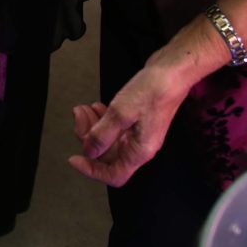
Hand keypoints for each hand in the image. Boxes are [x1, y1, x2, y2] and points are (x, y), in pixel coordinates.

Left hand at [67, 61, 188, 186]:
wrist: (173, 71)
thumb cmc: (152, 91)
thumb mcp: (121, 112)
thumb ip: (102, 135)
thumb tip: (89, 152)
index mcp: (139, 151)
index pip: (114, 175)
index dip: (92, 171)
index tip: (74, 158)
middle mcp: (140, 146)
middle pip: (108, 155)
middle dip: (88, 137)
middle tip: (79, 115)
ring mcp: (140, 133)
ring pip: (110, 139)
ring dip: (93, 125)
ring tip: (85, 108)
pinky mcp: (138, 120)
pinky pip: (116, 128)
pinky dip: (103, 119)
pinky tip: (97, 106)